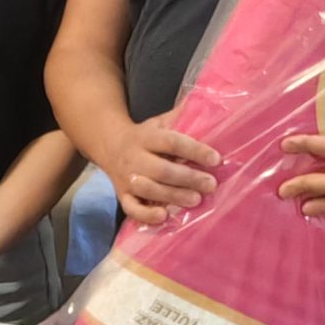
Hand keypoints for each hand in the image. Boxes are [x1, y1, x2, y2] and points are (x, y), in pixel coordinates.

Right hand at [104, 113, 220, 225]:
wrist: (109, 146)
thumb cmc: (145, 136)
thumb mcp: (159, 122)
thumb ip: (181, 117)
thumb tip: (210, 107)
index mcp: (146, 137)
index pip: (172, 142)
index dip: (194, 150)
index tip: (216, 159)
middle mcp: (134, 158)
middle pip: (162, 169)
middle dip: (188, 178)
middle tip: (211, 184)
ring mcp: (127, 179)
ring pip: (149, 189)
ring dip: (173, 196)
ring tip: (196, 200)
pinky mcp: (122, 196)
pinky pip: (131, 209)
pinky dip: (146, 215)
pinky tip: (164, 216)